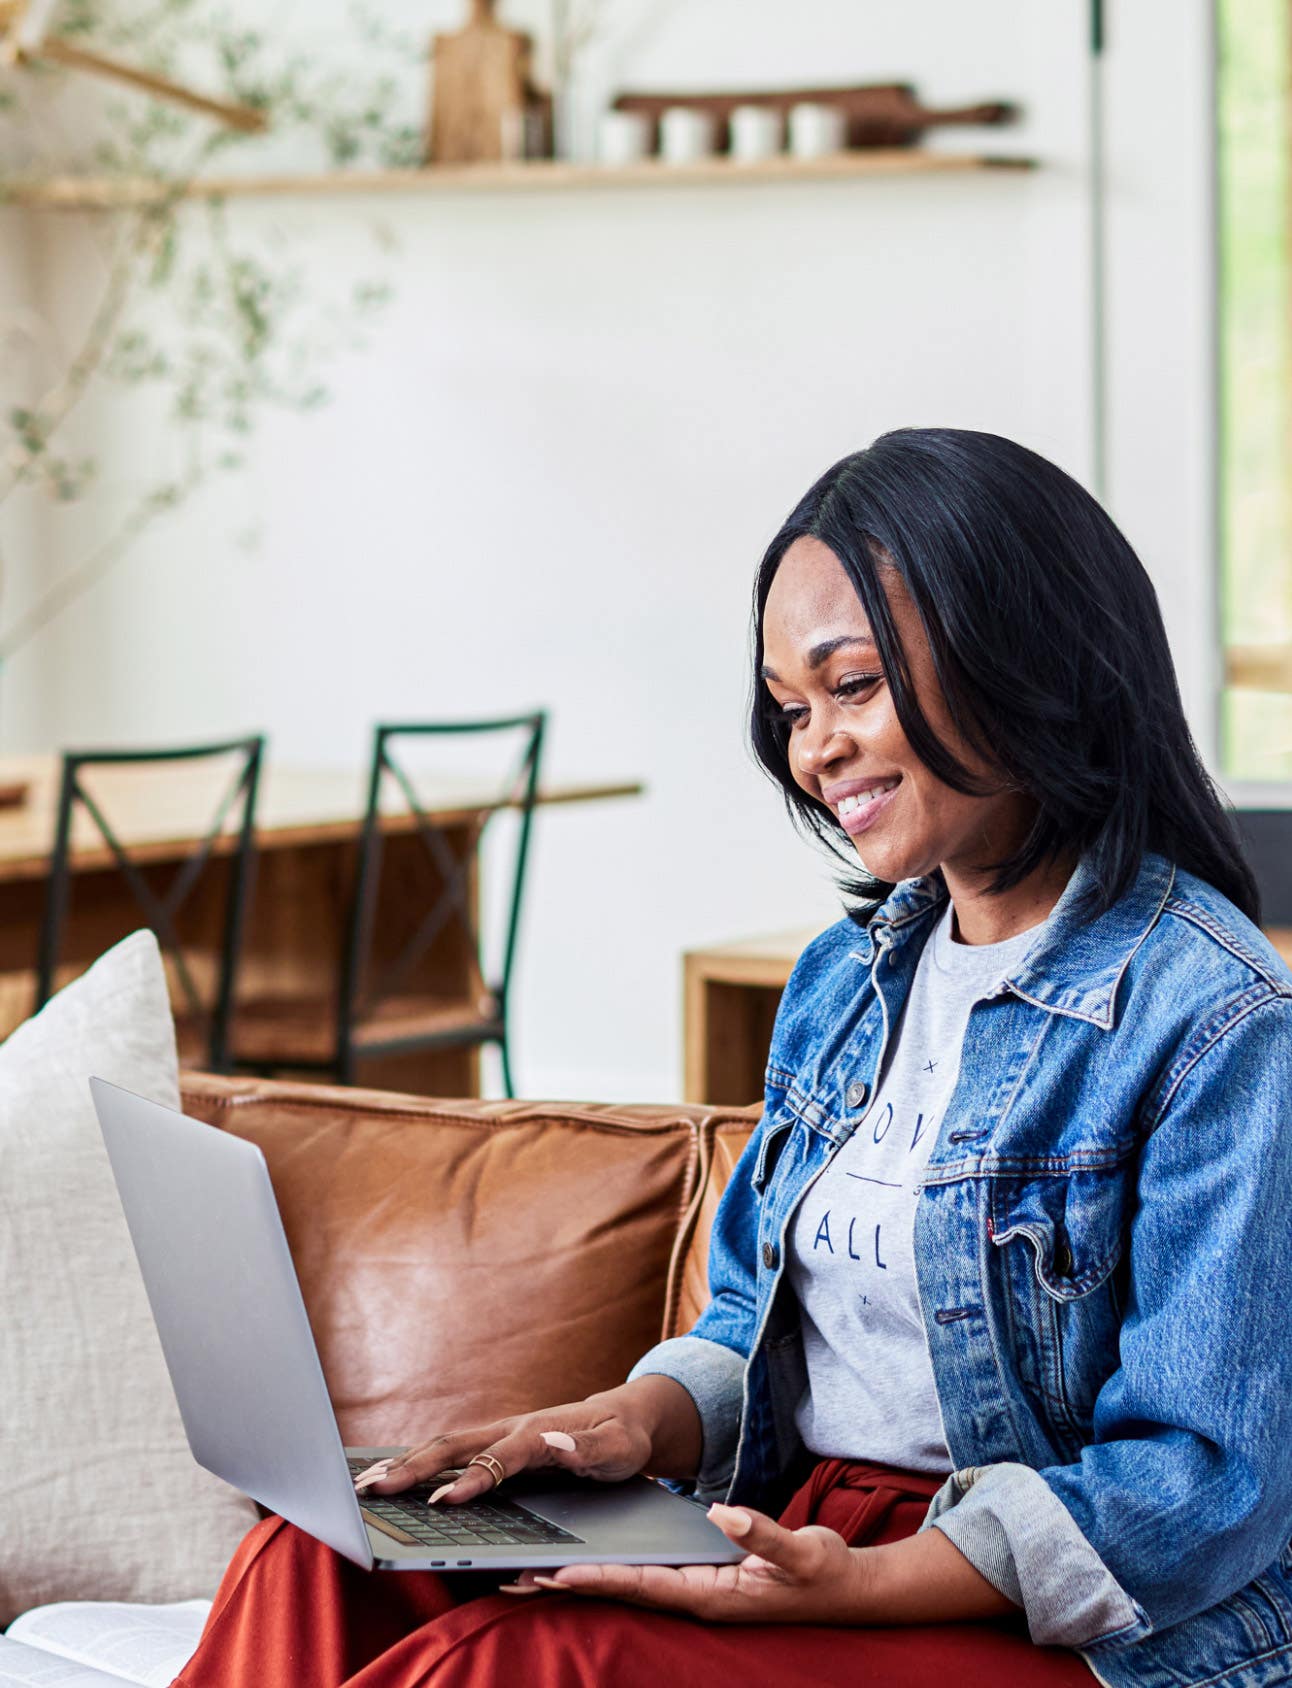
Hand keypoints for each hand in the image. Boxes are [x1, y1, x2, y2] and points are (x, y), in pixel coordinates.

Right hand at [355, 1392, 655, 1506]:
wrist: (622, 1417)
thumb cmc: (622, 1439)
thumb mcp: (620, 1448)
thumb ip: (589, 1450)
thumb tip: (554, 1444)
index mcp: (540, 1432)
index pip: (501, 1457)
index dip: (474, 1479)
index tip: (444, 1502)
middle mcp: (512, 1428)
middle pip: (456, 1445)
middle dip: (415, 1467)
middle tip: (376, 1490)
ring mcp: (500, 1434)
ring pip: (446, 1445)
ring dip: (407, 1463)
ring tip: (366, 1484)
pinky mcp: (494, 1444)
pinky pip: (451, 1452)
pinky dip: (418, 1462)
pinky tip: (391, 1475)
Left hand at [502, 1503, 870, 1623]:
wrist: (847, 1588)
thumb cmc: (824, 1571)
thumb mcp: (800, 1552)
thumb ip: (762, 1535)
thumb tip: (721, 1514)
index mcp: (711, 1593)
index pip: (641, 1585)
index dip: (597, 1578)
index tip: (553, 1572)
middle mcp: (694, 1596)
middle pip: (619, 1591)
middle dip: (566, 1585)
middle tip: (510, 1577)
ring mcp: (695, 1590)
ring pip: (625, 1585)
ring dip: (578, 1578)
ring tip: (527, 1572)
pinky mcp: (700, 1579)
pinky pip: (645, 1575)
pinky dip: (609, 1568)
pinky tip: (586, 1558)